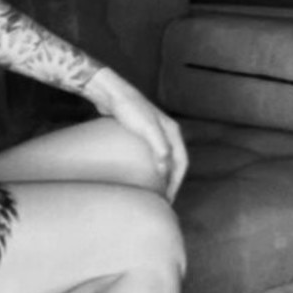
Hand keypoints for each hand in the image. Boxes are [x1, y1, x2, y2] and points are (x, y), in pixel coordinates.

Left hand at [84, 67, 188, 201]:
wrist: (110, 93)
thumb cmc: (129, 109)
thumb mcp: (147, 129)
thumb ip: (160, 148)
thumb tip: (165, 171)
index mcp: (172, 132)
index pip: (182, 162)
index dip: (177, 182)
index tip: (168, 198)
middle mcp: (167, 133)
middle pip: (175, 162)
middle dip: (171, 181)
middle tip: (161, 199)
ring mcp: (154, 132)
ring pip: (163, 159)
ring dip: (161, 175)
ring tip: (152, 190)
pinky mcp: (140, 133)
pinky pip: (149, 155)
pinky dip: (149, 167)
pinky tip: (138, 174)